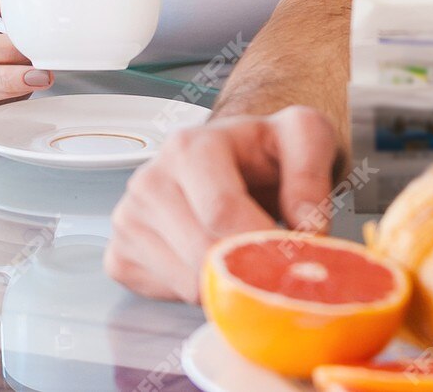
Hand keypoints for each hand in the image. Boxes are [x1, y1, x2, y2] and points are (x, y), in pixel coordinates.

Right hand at [104, 106, 341, 302]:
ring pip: (187, 283)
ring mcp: (129, 220)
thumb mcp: (303, 137)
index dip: (261, 243)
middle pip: (202, 252)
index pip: (221, 211)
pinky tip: (214, 261)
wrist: (234, 158)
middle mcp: (149, 181)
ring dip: (226, 282)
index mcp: (189, 147)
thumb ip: (311, 173)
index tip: (291, 258)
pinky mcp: (121, 255)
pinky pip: (168, 296)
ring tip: (245, 254)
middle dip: (249, 268)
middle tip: (276, 266)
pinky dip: (200, 291)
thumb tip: (306, 229)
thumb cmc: (265, 151)